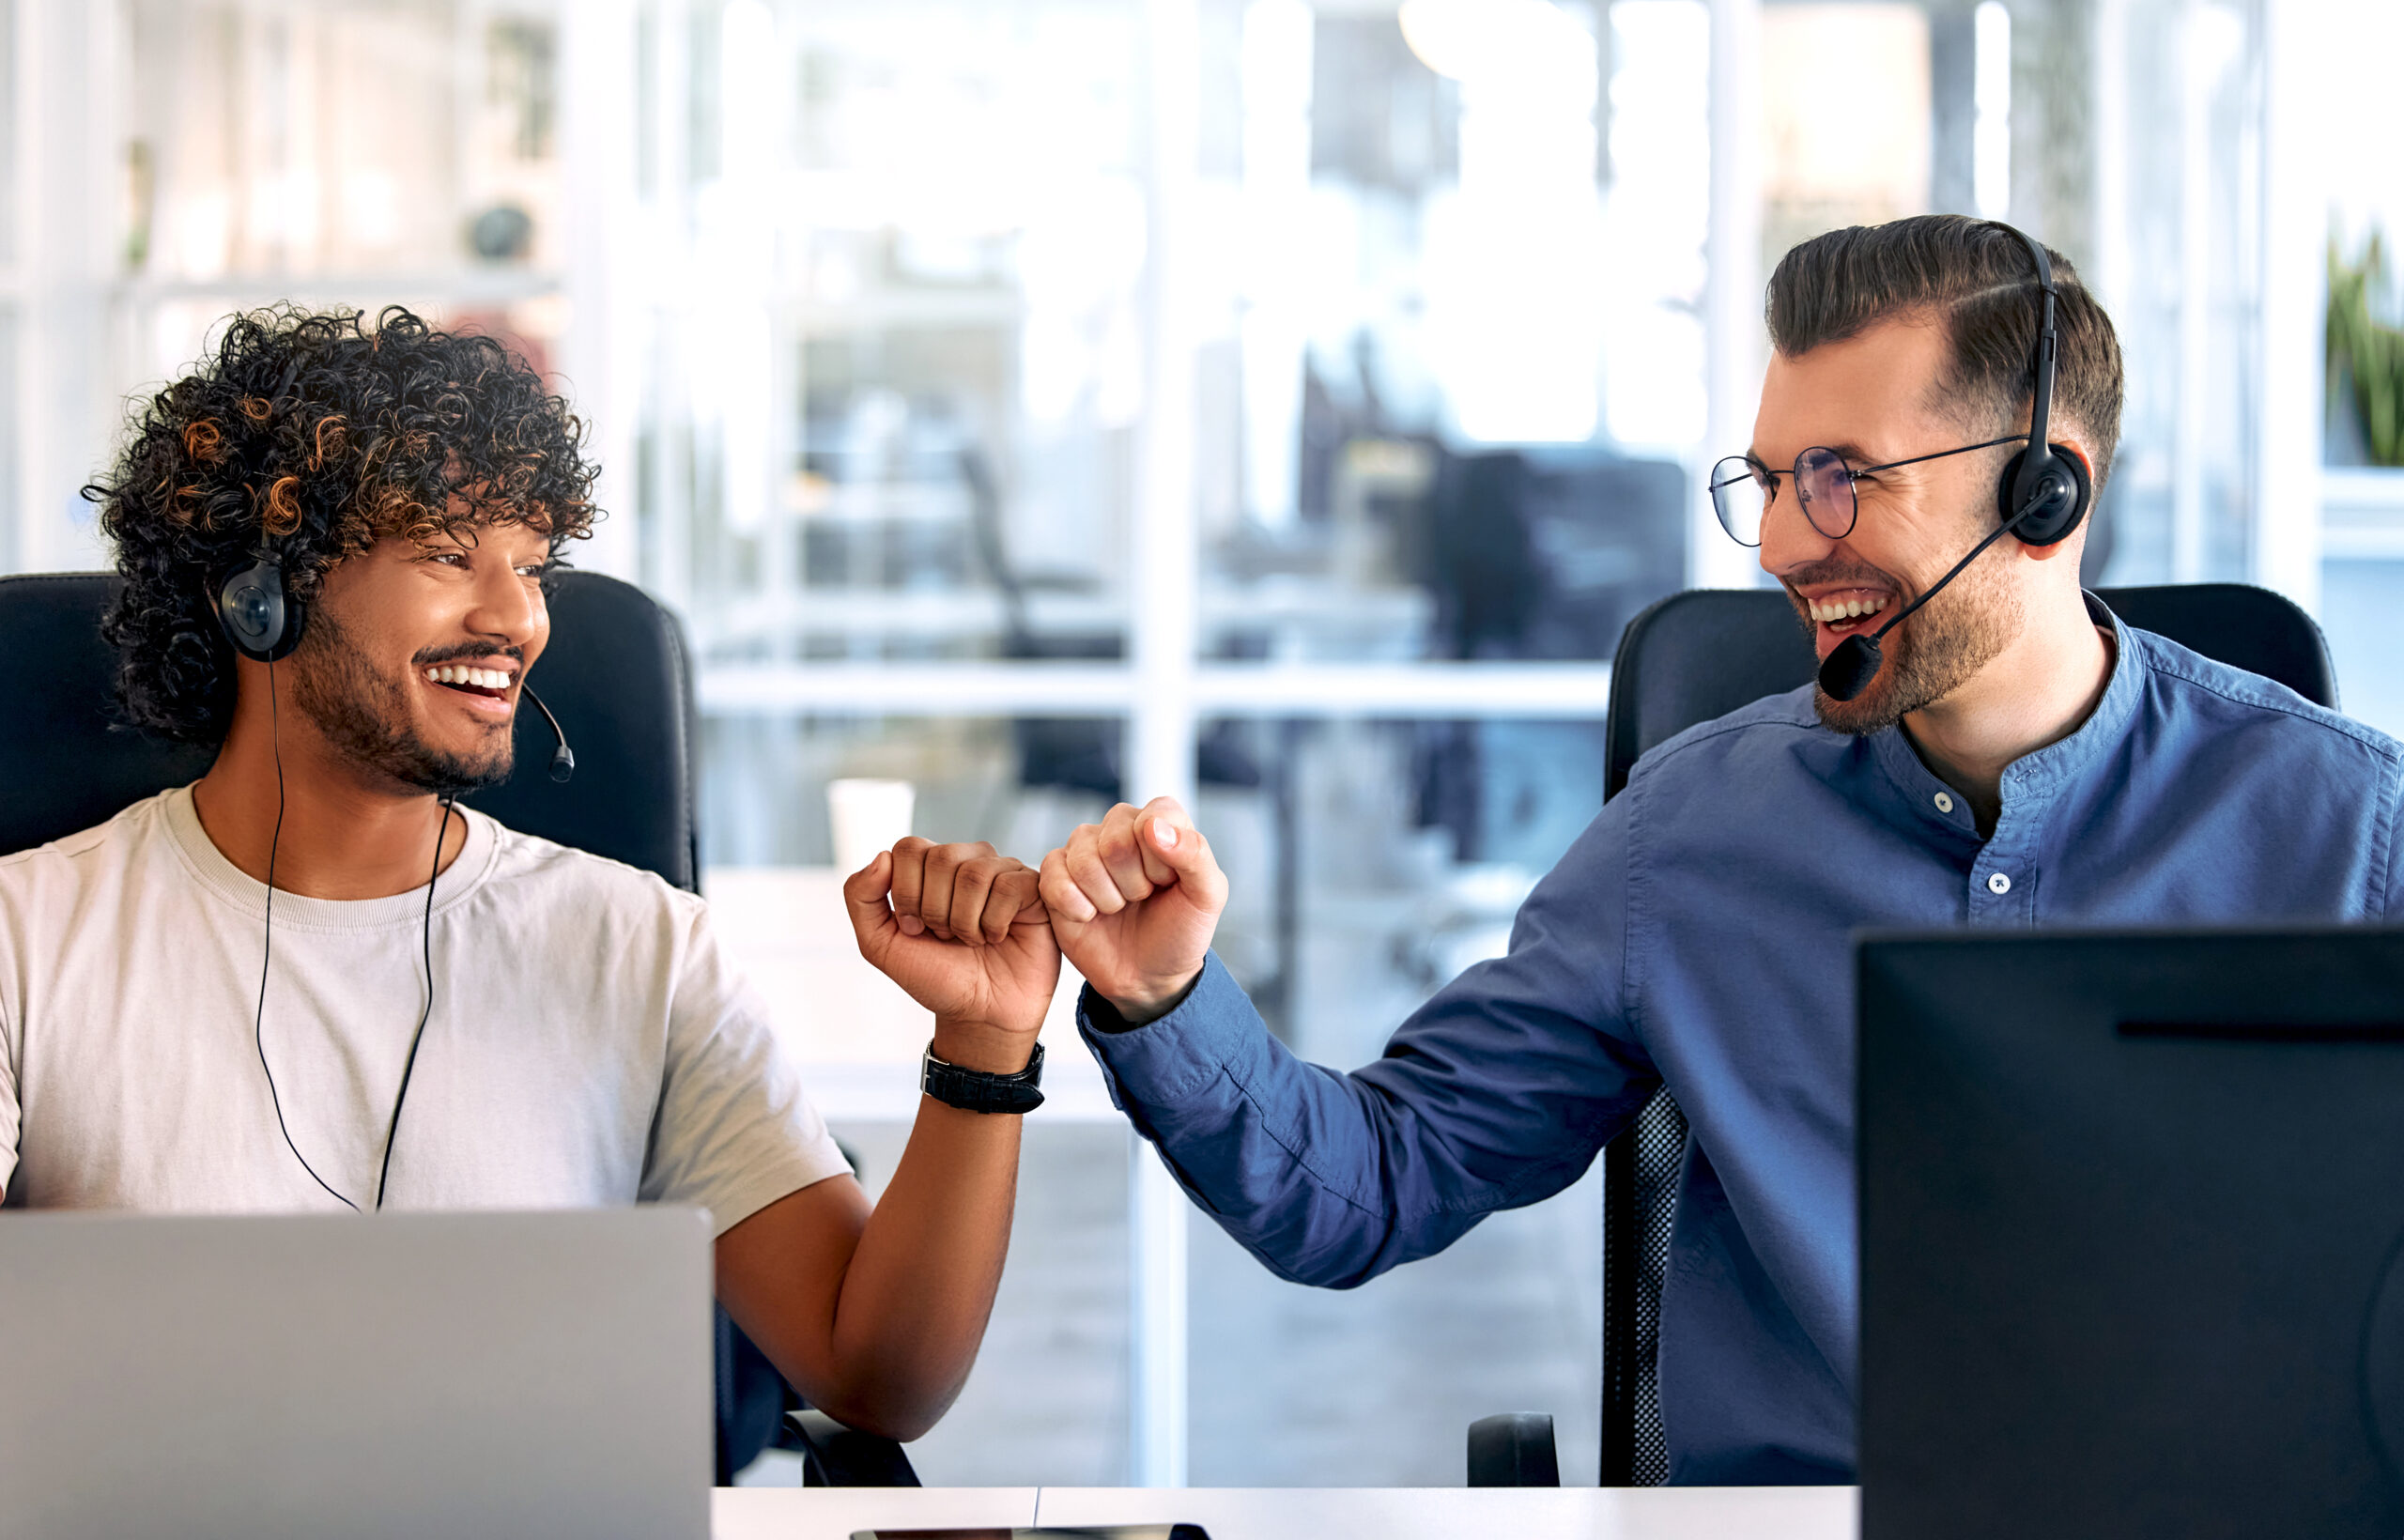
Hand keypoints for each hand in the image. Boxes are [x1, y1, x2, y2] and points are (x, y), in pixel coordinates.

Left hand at [845, 839, 1059, 1072]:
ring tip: (973, 940)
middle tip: (947, 937)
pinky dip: (995, 923)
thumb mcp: (881, 945)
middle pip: (941, 857)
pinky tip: (998, 937)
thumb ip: (861, 898)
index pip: (909, 848)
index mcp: (929, 867)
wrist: (980, 1014)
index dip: (907, 893)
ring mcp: (1002, 871)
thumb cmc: (936, 976)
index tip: (915, 929)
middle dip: (936, 911)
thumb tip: (882, 857)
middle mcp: (967, 861)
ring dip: (966, 921)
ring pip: (974, 873)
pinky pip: (1008, 886)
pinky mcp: (1033, 888)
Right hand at [1039, 797, 1226, 1024]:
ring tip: (1119, 907)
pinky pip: (1053, 877)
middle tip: (1141, 898)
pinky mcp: (1055, 875)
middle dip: (1133, 884)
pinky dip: (1076, 907)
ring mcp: (1083, 850)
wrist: (1148, 977)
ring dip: (1107, 899)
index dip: (1160, 859)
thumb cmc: (1178, 931)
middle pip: (1114, 840)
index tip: (1167, 881)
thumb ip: (1195, 854)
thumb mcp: (1207, 897)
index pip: (1153, 816)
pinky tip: (1090, 916)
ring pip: (1083, 860)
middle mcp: (1118, 827)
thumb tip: (1154, 826)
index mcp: (1160, 821)